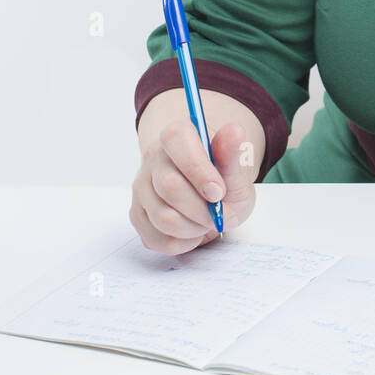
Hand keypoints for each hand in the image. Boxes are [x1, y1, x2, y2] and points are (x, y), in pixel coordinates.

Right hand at [130, 118, 256, 253]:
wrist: (212, 195)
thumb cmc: (224, 178)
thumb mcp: (236, 167)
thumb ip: (232, 154)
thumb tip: (235, 131)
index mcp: (177, 135)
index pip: (176, 141)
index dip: (198, 170)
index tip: (218, 192)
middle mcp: (153, 158)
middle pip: (169, 187)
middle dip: (202, 209)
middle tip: (221, 214)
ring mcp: (141, 187)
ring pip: (163, 217)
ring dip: (193, 228)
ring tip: (208, 222)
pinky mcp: (137, 215)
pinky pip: (156, 239)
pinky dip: (182, 243)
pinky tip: (194, 232)